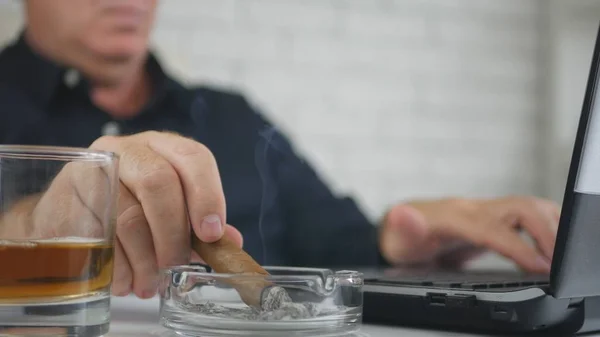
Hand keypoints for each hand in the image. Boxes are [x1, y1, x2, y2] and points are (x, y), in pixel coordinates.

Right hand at [0, 131, 242, 297]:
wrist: (69, 215)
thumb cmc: (129, 212)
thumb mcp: (170, 213)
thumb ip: (198, 226)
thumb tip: (230, 241)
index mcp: (164, 148)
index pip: (193, 157)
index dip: (207, 196)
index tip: (212, 234)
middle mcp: (130, 149)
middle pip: (158, 182)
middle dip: (174, 233)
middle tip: (176, 266)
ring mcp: (95, 166)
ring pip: (128, 216)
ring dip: (145, 260)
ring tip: (150, 284)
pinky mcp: (68, 192)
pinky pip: (98, 236)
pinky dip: (118, 267)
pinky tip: (125, 280)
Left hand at [379, 196, 559, 272]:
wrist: (400, 230)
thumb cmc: (401, 238)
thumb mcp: (397, 239)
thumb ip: (403, 227)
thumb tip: (402, 214)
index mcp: (452, 215)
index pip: (491, 227)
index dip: (517, 245)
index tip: (539, 265)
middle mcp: (473, 209)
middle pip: (520, 208)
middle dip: (545, 233)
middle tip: (558, 264)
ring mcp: (484, 211)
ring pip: (527, 207)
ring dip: (549, 226)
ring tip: (560, 256)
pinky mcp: (491, 218)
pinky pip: (525, 216)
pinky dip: (544, 228)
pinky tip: (549, 249)